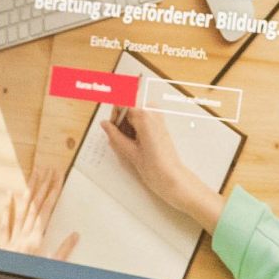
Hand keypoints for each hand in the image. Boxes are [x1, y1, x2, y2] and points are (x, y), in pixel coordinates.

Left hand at [0, 163, 78, 259]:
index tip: (58, 177)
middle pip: (34, 206)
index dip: (53, 192)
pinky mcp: (3, 244)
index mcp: (36, 240)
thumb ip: (64, 252)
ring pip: (21, 209)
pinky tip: (8, 193)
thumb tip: (75, 235)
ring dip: (28, 191)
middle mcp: (22, 235)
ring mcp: (11, 238)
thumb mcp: (53, 269)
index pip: (46, 210)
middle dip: (42, 186)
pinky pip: (4, 223)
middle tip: (48, 169)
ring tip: (33, 174)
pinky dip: (6, 207)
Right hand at [106, 105, 223, 232]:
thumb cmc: (155, 167)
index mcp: (144, 115)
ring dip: (126, 125)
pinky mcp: (159, 124)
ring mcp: (157, 117)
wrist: (172, 178)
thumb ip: (114, 135)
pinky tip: (133, 142)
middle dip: (119, 119)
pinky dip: (133, 128)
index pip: (122, 100)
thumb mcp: (129, 151)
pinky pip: (141, 119)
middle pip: (127, 106)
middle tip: (115, 136)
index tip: (107, 118)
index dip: (113, 111)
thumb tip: (105, 124)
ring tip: (126, 143)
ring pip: (133, 113)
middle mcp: (152, 112)